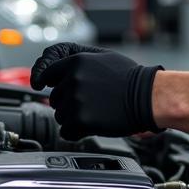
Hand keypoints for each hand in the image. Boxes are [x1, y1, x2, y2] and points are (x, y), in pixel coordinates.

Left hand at [29, 42, 162, 140]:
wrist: (147, 96)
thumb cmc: (129, 77)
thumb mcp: (101, 56)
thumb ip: (75, 58)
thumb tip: (53, 67)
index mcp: (75, 61)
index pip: (46, 73)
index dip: (46, 81)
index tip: (41, 87)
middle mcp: (72, 79)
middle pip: (55, 97)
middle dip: (67, 101)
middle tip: (89, 101)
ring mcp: (76, 100)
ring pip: (60, 115)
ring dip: (72, 117)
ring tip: (94, 111)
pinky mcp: (80, 120)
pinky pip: (66, 131)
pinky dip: (76, 132)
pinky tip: (92, 124)